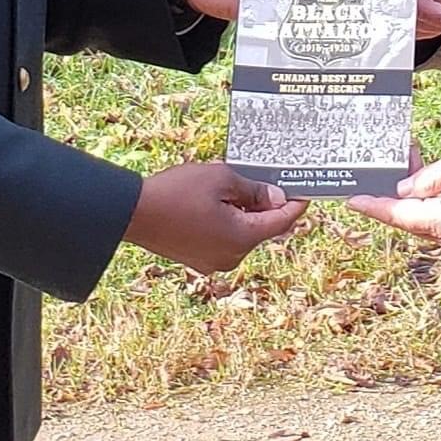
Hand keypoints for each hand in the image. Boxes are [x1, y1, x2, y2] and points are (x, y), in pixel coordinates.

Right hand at [125, 162, 308, 271]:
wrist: (134, 212)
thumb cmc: (178, 192)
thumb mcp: (222, 179)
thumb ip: (254, 190)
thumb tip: (276, 198)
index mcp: (242, 239)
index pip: (280, 222)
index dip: (296, 205)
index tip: (306, 191)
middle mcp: (232, 257)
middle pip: (261, 230)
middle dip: (267, 206)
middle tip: (269, 180)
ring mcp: (214, 262)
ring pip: (242, 235)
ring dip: (246, 213)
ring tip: (240, 186)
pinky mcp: (198, 260)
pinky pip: (225, 240)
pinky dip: (230, 222)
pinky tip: (221, 202)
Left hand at [346, 144, 440, 256]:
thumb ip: (426, 179)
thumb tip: (402, 190)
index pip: (398, 215)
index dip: (373, 205)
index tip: (351, 199)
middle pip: (409, 218)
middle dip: (394, 192)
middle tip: (384, 165)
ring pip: (424, 218)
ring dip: (414, 194)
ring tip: (412, 160)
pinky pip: (440, 219)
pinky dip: (430, 201)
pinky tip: (430, 178)